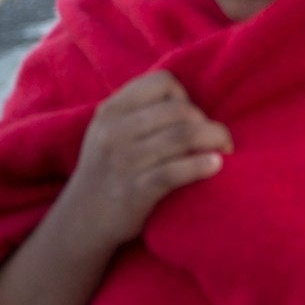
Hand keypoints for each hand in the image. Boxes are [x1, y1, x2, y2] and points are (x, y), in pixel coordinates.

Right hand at [61, 70, 232, 249]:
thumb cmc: (109, 169)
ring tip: (223, 150)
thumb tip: (191, 98)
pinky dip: (202, 165)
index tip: (189, 118)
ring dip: (215, 140)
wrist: (80, 222)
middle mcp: (114, 132)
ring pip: (184, 136)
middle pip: (180, 110)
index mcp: (111, 111)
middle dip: (206, 123)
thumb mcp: (111, 131)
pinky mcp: (134, 192)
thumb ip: (141, 110)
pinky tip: (216, 165)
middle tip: (215, 139)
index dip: (184, 97)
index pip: (162, 82)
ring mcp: (123, 162)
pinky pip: (176, 171)